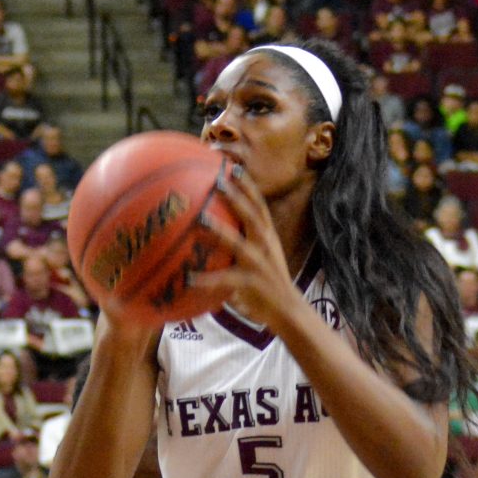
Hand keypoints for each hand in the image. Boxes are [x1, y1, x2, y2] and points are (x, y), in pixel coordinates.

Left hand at [190, 165, 302, 324]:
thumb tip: (215, 228)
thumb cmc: (267, 283)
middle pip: (251, 214)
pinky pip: (224, 281)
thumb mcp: (261, 255)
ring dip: (219, 230)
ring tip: (200, 219)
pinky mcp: (250, 284)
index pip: (258, 204)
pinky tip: (188, 277)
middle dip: (236, 195)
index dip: (247, 185)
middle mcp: (264, 245)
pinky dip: (206, 280)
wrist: (289, 311)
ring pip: (238, 243)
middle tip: (217, 180)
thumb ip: (243, 240)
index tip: (233, 166)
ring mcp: (258, 264)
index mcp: (267, 236)